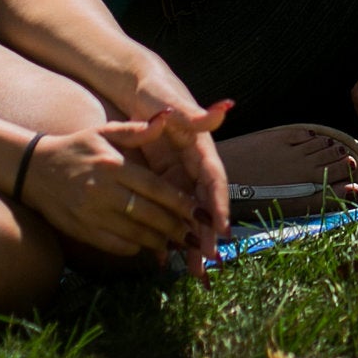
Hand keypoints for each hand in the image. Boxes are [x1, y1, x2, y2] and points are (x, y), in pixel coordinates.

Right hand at [16, 124, 201, 257]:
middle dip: (175, 227)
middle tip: (193, 235)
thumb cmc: (75, 148)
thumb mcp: (104, 131)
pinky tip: (146, 245)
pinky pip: (115, 245)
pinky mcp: (81, 230)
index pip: (155, 188)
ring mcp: (91, 214)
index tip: (198, 211)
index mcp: (113, 166)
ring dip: (158, 241)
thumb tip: (166, 118)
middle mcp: (103, 191)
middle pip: (149, 215)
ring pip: (135, 234)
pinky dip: (134, 247)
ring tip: (176, 243)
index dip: (180, 203)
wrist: (32, 169)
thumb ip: (137, 130)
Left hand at [113, 66, 230, 247]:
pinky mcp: (162, 181)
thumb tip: (223, 109)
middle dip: (207, 234)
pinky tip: (162, 258)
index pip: (214, 180)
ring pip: (187, 213)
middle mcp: (193, 164)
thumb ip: (193, 112)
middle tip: (207, 262)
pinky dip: (167, 232)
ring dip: (190, 241)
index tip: (221, 230)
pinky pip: (168, 211)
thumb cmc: (154, 91)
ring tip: (191, 270)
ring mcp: (178, 174)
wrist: (134, 87)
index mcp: (200, 147)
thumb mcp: (171, 101)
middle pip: (204, 204)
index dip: (219, 205)